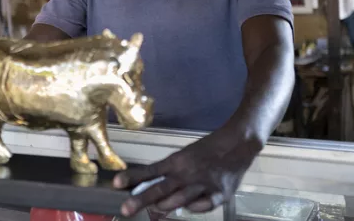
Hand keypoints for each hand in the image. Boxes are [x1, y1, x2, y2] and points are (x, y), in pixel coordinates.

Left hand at [113, 133, 260, 215]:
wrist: (238, 143)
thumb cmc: (208, 149)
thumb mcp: (186, 155)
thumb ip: (169, 171)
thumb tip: (148, 185)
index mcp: (178, 161)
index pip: (150, 171)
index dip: (133, 178)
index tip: (115, 184)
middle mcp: (187, 173)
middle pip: (161, 189)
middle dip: (141, 200)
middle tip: (125, 209)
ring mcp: (203, 185)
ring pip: (178, 200)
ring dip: (164, 206)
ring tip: (155, 209)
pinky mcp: (219, 195)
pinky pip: (202, 207)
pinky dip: (192, 208)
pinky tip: (187, 207)